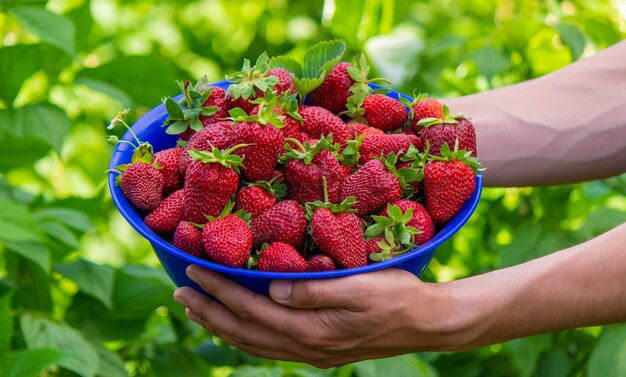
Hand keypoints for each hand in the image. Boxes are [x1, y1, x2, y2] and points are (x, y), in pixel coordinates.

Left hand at [173, 265, 470, 367]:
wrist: (427, 324)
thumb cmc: (397, 296)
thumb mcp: (359, 286)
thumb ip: (314, 291)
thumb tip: (272, 291)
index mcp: (311, 330)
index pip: (250, 310)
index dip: (218, 291)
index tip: (192, 272)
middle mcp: (305, 347)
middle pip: (244, 332)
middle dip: (209, 312)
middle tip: (180, 293)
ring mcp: (312, 353)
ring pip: (254, 344)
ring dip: (222, 326)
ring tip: (198, 309)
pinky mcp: (321, 351)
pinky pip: (271, 347)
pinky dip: (245, 336)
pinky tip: (239, 326)